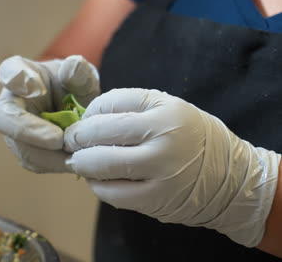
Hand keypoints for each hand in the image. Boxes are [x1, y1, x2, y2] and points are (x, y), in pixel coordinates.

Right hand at [0, 55, 99, 172]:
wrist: (77, 112)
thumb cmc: (75, 88)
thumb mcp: (83, 77)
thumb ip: (80, 72)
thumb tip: (71, 68)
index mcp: (22, 75)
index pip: (10, 71)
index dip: (17, 78)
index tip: (34, 87)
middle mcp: (10, 103)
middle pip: (4, 118)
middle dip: (29, 131)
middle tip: (58, 139)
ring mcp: (14, 132)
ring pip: (21, 147)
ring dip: (48, 155)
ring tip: (75, 153)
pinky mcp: (27, 153)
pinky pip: (37, 163)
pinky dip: (58, 163)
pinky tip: (77, 161)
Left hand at [64, 88, 280, 246]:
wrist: (231, 181)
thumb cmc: (194, 140)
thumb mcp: (171, 110)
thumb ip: (133, 110)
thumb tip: (88, 118)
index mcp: (165, 109)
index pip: (110, 102)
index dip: (90, 111)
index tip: (85, 119)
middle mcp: (162, 137)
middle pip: (100, 132)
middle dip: (77, 136)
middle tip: (72, 140)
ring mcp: (159, 170)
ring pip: (101, 164)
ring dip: (82, 162)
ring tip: (80, 161)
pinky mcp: (154, 199)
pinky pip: (111, 193)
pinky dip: (97, 185)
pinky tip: (97, 180)